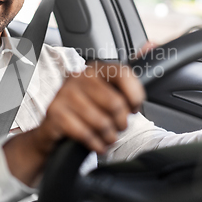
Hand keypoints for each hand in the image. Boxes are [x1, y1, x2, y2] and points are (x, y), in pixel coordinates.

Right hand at [3, 61, 144, 185]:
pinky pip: (85, 133)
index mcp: (94, 69)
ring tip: (107, 138)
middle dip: (121, 122)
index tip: (133, 108)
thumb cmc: (85, 113)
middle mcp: (78, 78)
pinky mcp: (55, 112)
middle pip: (115, 103)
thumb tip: (147, 58)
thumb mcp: (106, 96)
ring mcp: (64, 94)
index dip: (134, 95)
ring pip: (101, 121)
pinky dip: (95, 144)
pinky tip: (96, 144)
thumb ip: (126, 85)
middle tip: (117, 127)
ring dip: (108, 136)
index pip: (123, 74)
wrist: (54, 130)